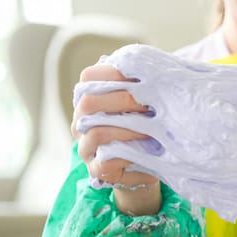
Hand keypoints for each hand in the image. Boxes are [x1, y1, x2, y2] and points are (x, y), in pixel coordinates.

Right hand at [73, 64, 160, 215]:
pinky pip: (106, 163)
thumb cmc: (148, 121)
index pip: (89, 77)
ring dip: (128, 130)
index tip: (142, 77)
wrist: (153, 157)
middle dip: (123, 100)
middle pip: (89, 103)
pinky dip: (132, 159)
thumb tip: (150, 67)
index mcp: (91, 96)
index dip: (113, 74)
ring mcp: (86, 146)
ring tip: (152, 131)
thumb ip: (142, 83)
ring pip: (97, 133)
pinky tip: (151, 156)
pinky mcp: (97, 169)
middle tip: (150, 105)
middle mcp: (82, 120)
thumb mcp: (146, 99)